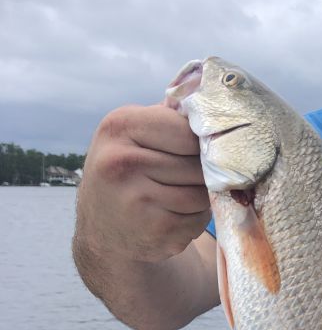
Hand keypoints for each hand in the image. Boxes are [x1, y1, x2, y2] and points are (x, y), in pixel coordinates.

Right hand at [76, 103, 209, 263]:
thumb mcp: (130, 136)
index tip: (192, 150)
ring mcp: (138, 199)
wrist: (101, 233)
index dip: (199, 142)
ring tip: (175, 197)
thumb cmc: (126, 174)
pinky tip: (171, 217)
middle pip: (198, 162)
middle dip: (200, 172)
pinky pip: (199, 219)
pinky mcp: (156, 230)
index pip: (187, 128)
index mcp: (120, 126)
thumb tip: (212, 96)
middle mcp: (123, 161)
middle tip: (181, 179)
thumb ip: (166, 118)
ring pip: (203, 192)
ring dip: (200, 198)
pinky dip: (194, 220)